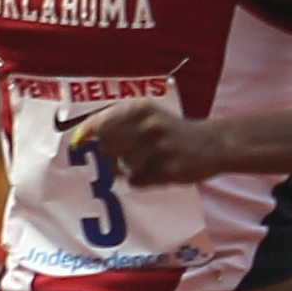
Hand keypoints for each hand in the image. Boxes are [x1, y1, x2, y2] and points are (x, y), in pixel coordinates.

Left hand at [67, 95, 221, 186]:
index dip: (85, 136)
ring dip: (125, 172)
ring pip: (123, 168)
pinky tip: (158, 172)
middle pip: (107, 150)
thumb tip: (78, 139)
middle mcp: (150, 125)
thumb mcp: (148, 115)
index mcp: (141, 109)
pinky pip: (139, 181)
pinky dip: (142, 181)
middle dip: (106, 160)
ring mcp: (161, 148)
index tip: (76, 146)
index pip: (101, 123)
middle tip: (114, 162)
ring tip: (141, 166)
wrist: (215, 144)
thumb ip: (115, 121)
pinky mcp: (170, 169)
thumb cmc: (171, 130)